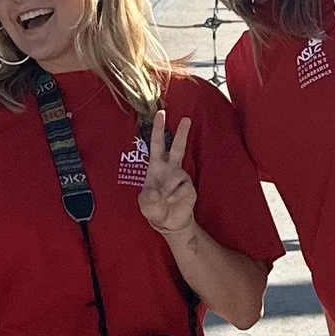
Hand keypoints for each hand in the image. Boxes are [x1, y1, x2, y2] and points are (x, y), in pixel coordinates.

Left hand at [137, 108, 198, 240]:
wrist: (168, 222)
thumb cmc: (154, 208)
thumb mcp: (145, 203)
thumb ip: (148, 198)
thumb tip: (157, 192)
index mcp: (156, 166)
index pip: (156, 144)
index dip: (158, 129)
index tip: (160, 113)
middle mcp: (170, 168)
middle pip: (177, 147)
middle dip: (182, 133)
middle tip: (186, 118)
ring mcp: (181, 176)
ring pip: (176, 175)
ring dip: (167, 189)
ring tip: (164, 199)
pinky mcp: (189, 187)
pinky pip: (182, 188)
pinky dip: (174, 196)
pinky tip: (172, 201)